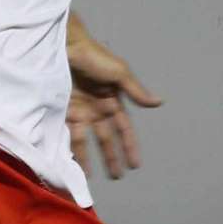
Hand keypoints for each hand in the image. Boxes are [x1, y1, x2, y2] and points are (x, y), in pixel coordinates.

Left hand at [67, 31, 162, 179]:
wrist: (66, 46)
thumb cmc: (95, 57)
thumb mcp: (119, 73)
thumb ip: (136, 91)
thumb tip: (159, 103)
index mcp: (113, 100)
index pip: (124, 129)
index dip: (129, 146)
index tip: (135, 165)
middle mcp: (97, 109)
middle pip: (106, 138)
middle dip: (111, 157)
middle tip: (117, 177)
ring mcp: (80, 111)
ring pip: (86, 140)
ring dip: (89, 158)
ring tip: (91, 177)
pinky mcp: (63, 111)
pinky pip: (67, 134)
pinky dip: (69, 148)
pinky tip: (71, 163)